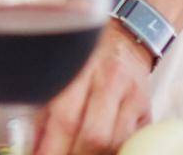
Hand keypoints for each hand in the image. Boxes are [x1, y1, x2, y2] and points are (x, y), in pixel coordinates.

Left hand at [31, 21, 152, 154]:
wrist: (126, 38)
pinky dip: (113, 151)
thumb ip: (47, 107)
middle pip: (93, 134)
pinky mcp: (148, 112)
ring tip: (76, 152)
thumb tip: (34, 146)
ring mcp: (133, 97)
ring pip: (114, 142)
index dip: (52, 146)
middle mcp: (110, 79)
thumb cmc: (88, 54)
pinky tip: (99, 151)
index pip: (65, 115)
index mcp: (81, 66)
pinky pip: (130, 141)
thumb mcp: (63, 69)